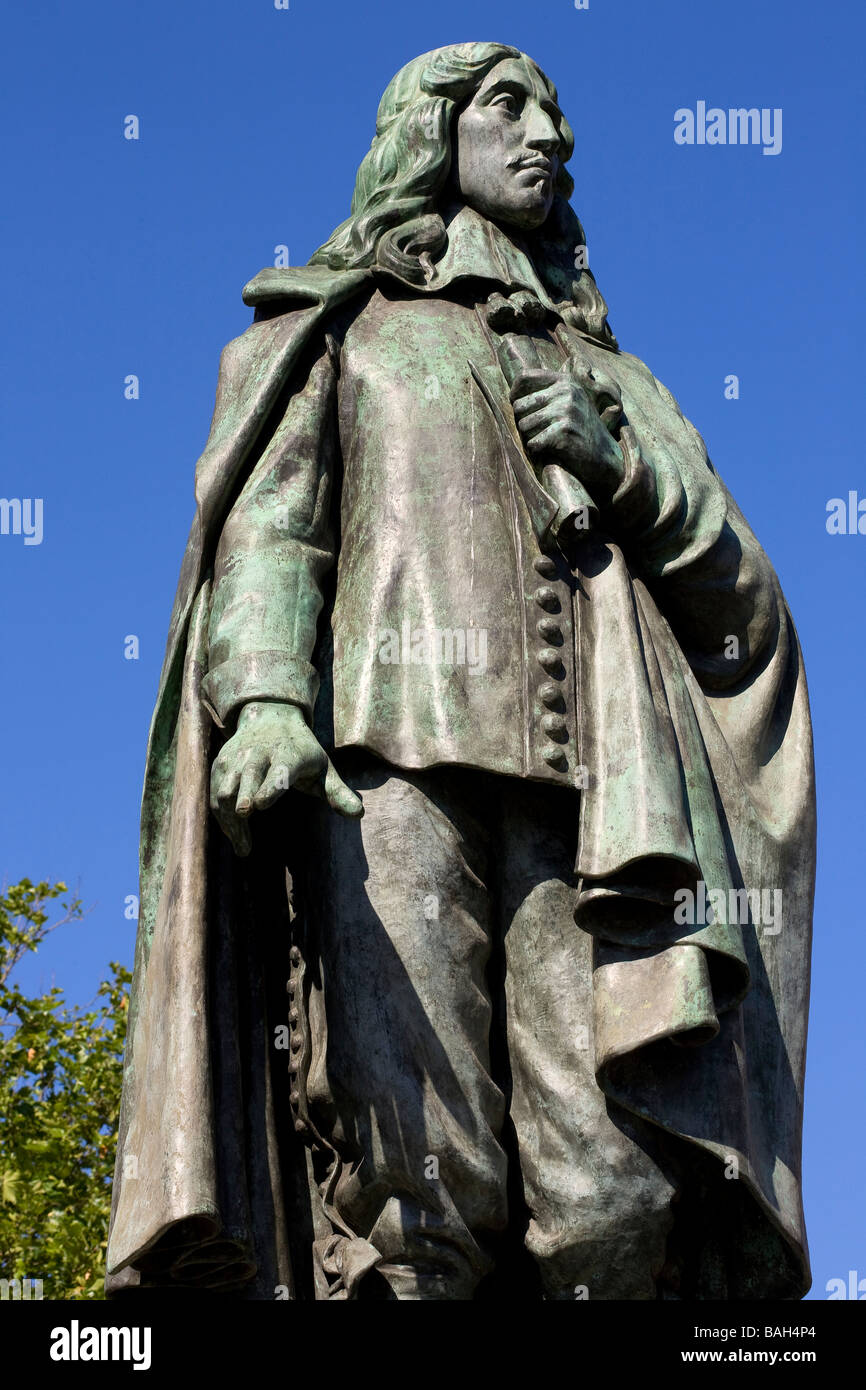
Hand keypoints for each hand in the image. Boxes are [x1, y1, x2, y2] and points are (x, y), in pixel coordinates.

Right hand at [210, 701, 362, 856]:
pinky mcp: (222, 761)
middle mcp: (260, 753)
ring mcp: (238, 756)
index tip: (257, 807)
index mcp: (288, 755)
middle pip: (245, 783)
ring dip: (229, 821)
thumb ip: (338, 792)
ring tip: (242, 845)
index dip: (267, 788)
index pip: (277, 773)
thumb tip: (358, 814)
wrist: (271, 715)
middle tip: (245, 846)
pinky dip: (220, 815)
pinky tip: (232, 834)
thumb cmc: (302, 750)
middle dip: (241, 810)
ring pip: (225, 790)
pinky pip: (214, 791)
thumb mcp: (323, 767)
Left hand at [510, 367, 623, 500]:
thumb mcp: (570, 401)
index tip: (516, 405)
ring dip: (530, 437)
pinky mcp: (564, 432)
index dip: (514, 393)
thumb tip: (513, 395)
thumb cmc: (580, 428)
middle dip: (523, 421)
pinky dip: (537, 450)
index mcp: (566, 381)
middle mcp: (566, 392)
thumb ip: (548, 392)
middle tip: (538, 431)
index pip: (525, 376)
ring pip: (523, 425)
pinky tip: (549, 450)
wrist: (603, 455)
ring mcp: (566, 411)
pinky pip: (532, 443)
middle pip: (520, 405)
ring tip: (546, 440)